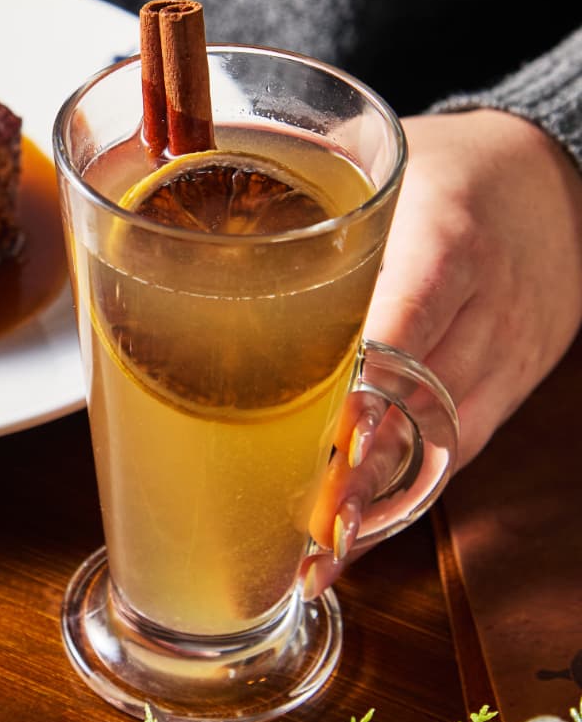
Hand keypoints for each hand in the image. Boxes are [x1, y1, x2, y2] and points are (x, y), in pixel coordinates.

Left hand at [305, 107, 581, 593]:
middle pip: (419, 408)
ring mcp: (510, 353)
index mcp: (445, 240)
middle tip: (295, 534)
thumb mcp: (380, 162)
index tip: (303, 447)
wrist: (547, 181)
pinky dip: (406, 487)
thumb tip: (176, 204)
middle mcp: (486, 307)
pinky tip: (358, 523)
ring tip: (315, 559)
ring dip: (376, 503)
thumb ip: (296, 191)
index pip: (396, 329)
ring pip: (442, 445)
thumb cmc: (444, 170)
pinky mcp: (516, 382)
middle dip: (354, 476)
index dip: (350, 397)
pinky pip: (460, 448)